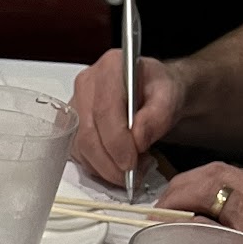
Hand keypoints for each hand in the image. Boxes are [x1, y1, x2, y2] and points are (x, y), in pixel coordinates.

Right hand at [72, 46, 184, 188]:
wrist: (153, 94)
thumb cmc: (160, 91)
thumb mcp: (170, 97)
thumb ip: (158, 116)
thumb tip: (137, 139)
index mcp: (110, 67)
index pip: (105, 111)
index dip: (116, 142)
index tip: (131, 163)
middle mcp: (86, 85)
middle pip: (88, 134)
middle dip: (110, 163)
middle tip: (132, 176)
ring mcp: (75, 107)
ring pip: (82, 150)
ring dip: (106, 169)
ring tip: (132, 170)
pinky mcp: (72, 129)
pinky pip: (81, 157)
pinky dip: (100, 169)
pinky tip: (118, 166)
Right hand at [158, 161, 242, 243]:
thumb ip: (208, 242)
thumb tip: (177, 226)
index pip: (206, 184)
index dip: (174, 197)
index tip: (158, 213)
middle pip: (216, 173)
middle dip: (184, 190)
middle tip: (166, 212)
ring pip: (232, 174)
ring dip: (207, 191)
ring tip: (191, 214)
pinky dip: (230, 193)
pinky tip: (222, 212)